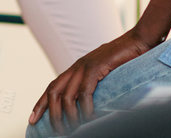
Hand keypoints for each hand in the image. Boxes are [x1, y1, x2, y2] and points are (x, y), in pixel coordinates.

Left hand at [31, 29, 151, 132]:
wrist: (138, 41)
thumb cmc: (125, 59)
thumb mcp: (104, 74)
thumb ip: (94, 85)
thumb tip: (88, 107)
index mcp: (76, 68)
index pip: (52, 87)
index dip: (40, 104)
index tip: (32, 120)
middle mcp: (77, 66)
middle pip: (54, 92)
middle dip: (51, 115)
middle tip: (56, 132)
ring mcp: (85, 65)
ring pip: (67, 95)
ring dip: (68, 116)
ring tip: (72, 129)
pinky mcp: (96, 67)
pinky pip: (85, 91)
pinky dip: (85, 107)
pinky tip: (88, 118)